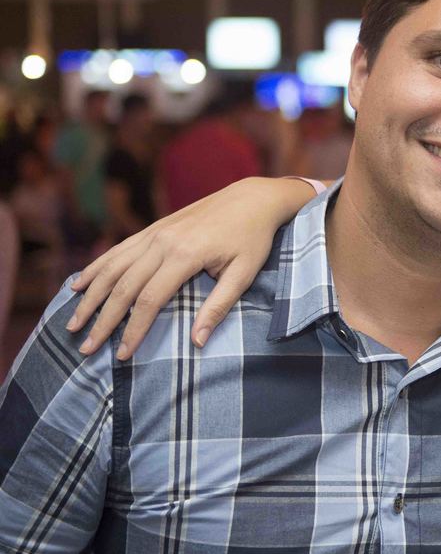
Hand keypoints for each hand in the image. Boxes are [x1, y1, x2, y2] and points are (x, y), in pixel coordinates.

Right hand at [67, 177, 315, 359]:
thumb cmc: (252, 239)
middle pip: (123, 287)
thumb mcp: (244, 274)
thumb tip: (197, 343)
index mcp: (185, 254)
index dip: (133, 330)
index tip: (122, 355)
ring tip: (73, 322)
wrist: (253, 198)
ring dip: (90, 296)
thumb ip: (219, 307)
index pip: (149, 300)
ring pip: (112, 267)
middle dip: (103, 320)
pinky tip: (78, 284)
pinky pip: (117, 250)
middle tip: (86, 348)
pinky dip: (95, 268)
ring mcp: (155, 232)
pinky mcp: (154, 228)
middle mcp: (163, 241)